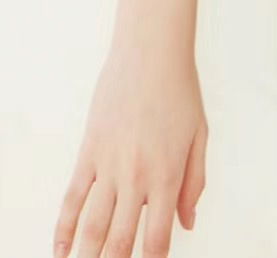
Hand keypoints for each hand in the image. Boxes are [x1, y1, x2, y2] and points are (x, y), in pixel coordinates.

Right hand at [52, 46, 206, 257]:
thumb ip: (195, 182)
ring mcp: (109, 166)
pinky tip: (62, 251)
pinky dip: (64, 229)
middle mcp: (136, 176)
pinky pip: (72, 198)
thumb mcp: (200, 135)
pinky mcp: (89, 153)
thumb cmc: (180, 91)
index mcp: (167, 175)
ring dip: (88, 255)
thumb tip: (188, 223)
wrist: (151, 53)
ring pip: (92, 226)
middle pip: (120, 240)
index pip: (157, 237)